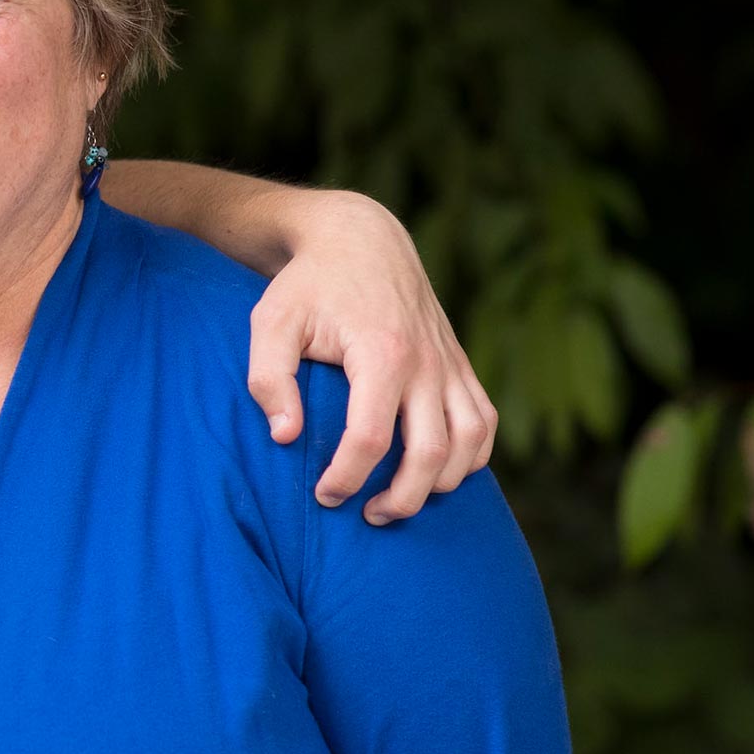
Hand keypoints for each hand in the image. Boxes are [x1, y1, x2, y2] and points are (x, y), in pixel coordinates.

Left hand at [244, 191, 495, 524]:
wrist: (360, 238)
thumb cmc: (307, 285)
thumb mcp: (270, 323)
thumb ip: (269, 380)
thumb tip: (285, 438)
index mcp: (381, 353)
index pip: (369, 439)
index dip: (346, 478)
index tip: (323, 495)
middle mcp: (426, 363)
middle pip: (431, 454)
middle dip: (403, 498)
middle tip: (367, 516)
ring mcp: (449, 364)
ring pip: (470, 444)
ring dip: (442, 484)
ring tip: (401, 501)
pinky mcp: (460, 363)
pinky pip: (485, 421)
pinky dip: (473, 456)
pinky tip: (440, 472)